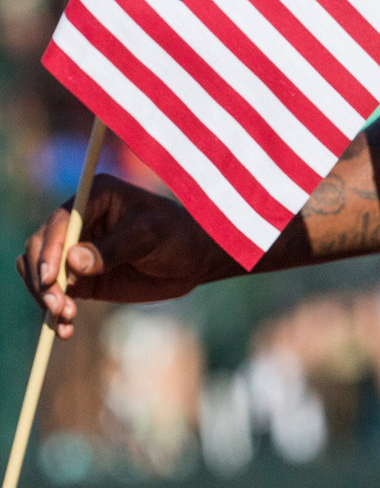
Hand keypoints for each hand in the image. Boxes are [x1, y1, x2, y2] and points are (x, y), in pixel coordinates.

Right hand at [15, 176, 234, 336]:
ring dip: (45, 296)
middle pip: (40, 248)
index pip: (60, 222)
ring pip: (40, 271)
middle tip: (59, 306)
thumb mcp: (151, 237)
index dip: (50, 250)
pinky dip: (54, 310)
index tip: (52, 278)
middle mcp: (79, 220)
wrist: (193, 259)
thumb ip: (114, 248)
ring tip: (67, 318)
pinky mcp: (79, 276)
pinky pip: (54, 292)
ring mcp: (75, 249)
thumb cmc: (178, 236)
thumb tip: (72, 261)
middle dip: (44, 279)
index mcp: (96, 196)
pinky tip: (65, 328)